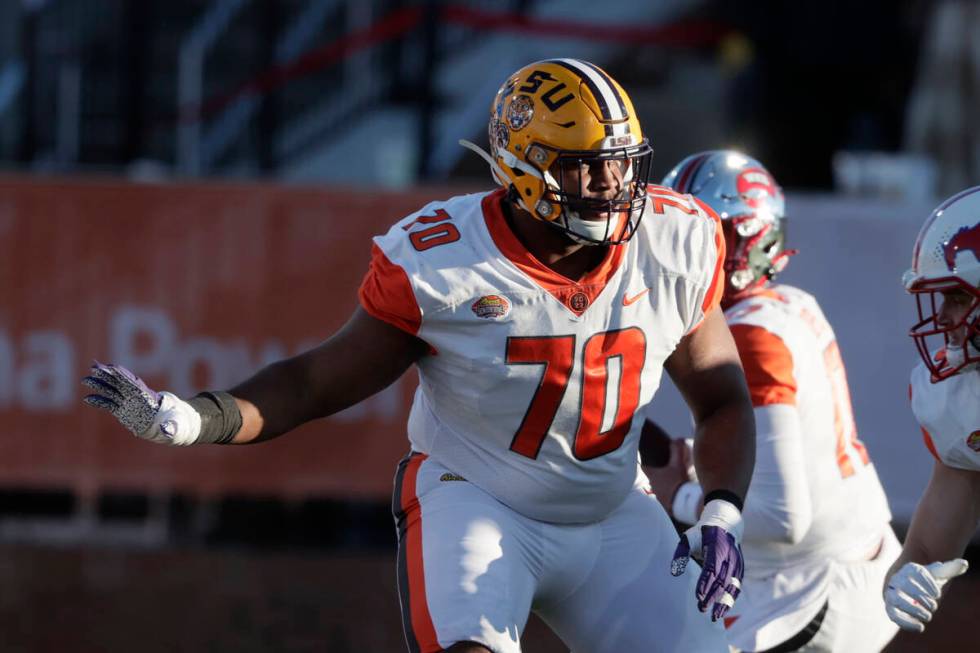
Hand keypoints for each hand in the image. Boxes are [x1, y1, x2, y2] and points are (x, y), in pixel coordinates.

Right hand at [81, 362, 200, 444]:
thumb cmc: (175, 424)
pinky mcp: (123, 411)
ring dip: (100, 385)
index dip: (122, 376)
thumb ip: (169, 427)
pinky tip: (87, 398)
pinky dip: (99, 401)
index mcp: (148, 398)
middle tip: (95, 366)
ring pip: (112, 391)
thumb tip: (167, 430)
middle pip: (120, 383)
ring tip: (85, 380)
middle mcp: (136, 398)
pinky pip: (109, 404)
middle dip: (108, 375)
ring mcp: (129, 403)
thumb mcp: (174, 426)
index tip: (112, 367)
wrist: (170, 427)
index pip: (133, 384)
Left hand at [646, 439, 695, 512]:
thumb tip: (678, 438)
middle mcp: (652, 485)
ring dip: (663, 484)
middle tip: (664, 469)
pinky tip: (676, 493)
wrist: (683, 503)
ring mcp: (658, 496)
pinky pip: (665, 497)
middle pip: (652, 477)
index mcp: (652, 475)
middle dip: (657, 474)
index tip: (647, 460)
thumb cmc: (677, 481)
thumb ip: (676, 450)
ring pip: (658, 487)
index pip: (644, 466)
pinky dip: (669, 494)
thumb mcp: (678, 464)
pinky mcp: (665, 505)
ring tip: (672, 481)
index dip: (645, 462)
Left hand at [670, 499, 744, 620]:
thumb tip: (674, 573)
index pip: (711, 568)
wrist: (725, 525)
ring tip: (714, 617)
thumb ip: (681, 554)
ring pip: (732, 587)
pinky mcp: (740, 570)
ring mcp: (738, 563)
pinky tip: (722, 610)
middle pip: (722, 580)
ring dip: (723, 603)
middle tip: (701, 609)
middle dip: (712, 596)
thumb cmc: (702, 533)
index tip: (698, 596)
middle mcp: (730, 556)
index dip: (705, 583)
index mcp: (717, 546)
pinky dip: (730, 600)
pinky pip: (737, 587)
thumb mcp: (688, 538)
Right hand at [885, 559, 967, 631]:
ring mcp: (892, 594)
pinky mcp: (890, 609)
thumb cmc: (927, 582)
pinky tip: (920, 627)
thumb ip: (949, 569)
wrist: (911, 591)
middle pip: (905, 585)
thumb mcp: (937, 575)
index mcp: (909, 569)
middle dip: (920, 596)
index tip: (937, 594)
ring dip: (913, 609)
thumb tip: (964, 564)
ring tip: (928, 616)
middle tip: (934, 606)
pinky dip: (906, 623)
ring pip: (896, 599)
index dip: (927, 583)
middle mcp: (897, 579)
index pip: (916, 572)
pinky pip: (893, 615)